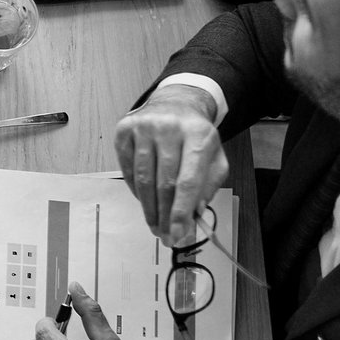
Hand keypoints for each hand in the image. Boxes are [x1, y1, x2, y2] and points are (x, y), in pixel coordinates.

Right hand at [114, 84, 226, 245]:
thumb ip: (208, 185)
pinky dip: (136, 191)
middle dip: (164, 215)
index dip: (181, 211)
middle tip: (166, 237)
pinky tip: (145, 202)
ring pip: (144, 179)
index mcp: (199, 134)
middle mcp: (169, 127)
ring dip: (149, 208)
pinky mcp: (124, 130)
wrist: (175, 102)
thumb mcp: (214, 156)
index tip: (179, 235)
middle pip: (163, 183)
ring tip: (155, 225)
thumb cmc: (197, 136)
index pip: (187, 181)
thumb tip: (193, 215)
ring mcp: (143, 127)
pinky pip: (128, 169)